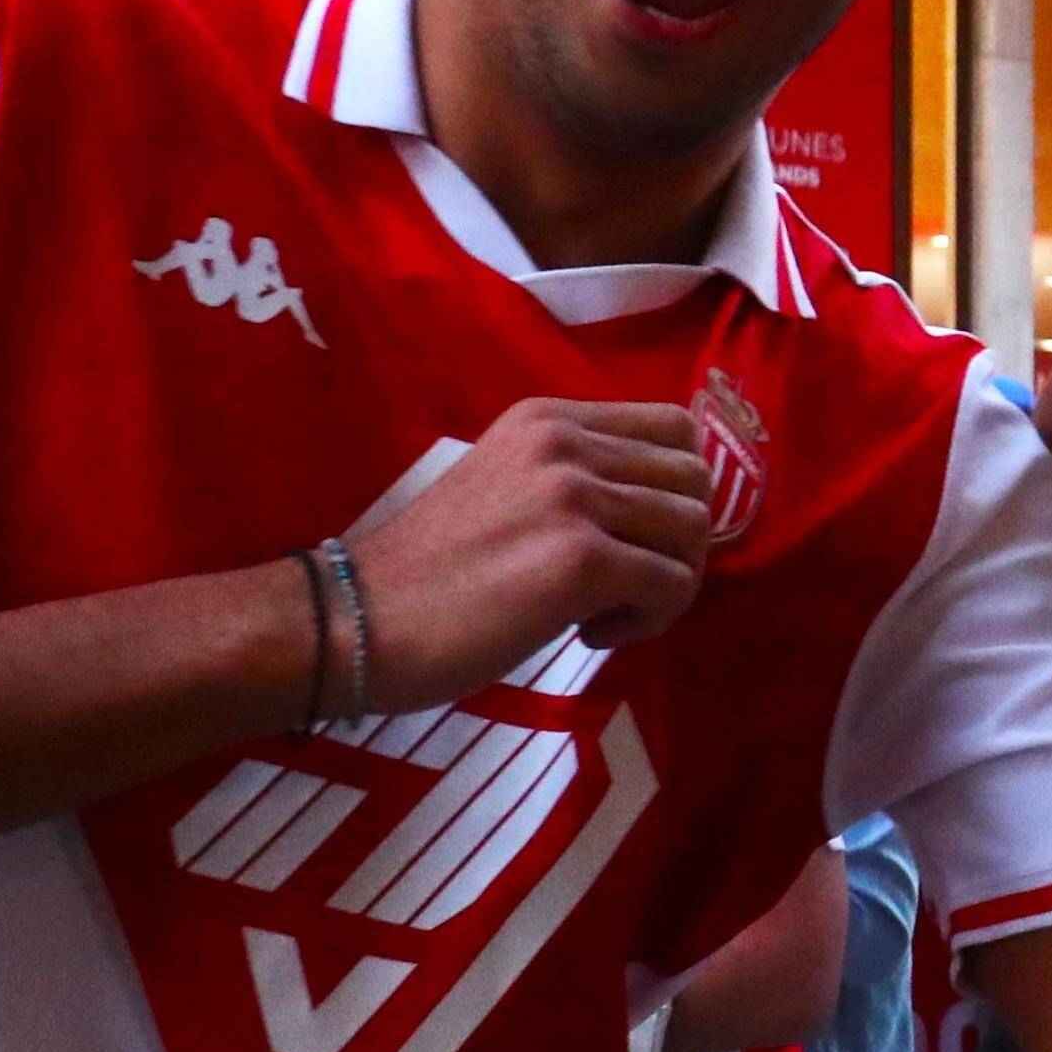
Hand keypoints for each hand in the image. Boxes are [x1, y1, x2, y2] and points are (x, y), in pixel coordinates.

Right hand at [347, 396, 713, 698]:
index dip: (675, 491)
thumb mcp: (505, 490)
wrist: (355, 620)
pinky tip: (590, 634)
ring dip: (668, 584)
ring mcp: (574, 495)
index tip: (635, 539)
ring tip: (605, 613)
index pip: (674, 427)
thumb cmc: (426, 575)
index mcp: (548, 418)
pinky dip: (649, 621)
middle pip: (696, 478)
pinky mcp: (581, 558)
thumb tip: (658, 520)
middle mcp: (566, 441)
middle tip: (627, 586)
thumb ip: (575, 483)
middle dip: (679, 543)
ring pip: (693, 530)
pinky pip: (673, 585)